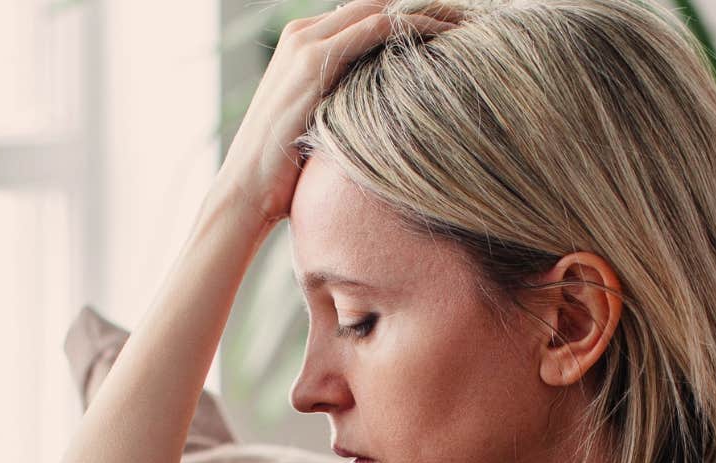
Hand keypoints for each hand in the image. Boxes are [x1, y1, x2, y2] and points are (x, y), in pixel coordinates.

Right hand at [216, 0, 458, 221]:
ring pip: (380, 9)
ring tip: (468, 24)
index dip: (412, 17)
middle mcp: (303, 35)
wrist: (245, 191)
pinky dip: (412, 27)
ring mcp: (305, 45)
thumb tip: (387, 122)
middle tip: (470, 20)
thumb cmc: (284, 174)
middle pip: (378, 4)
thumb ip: (348, 108)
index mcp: (304, 44)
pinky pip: (374, 29)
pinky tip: (444, 37)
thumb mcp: (323, 128)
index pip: (368, 15)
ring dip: (428, 13)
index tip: (454, 31)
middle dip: (426, 8)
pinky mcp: (312, 63)